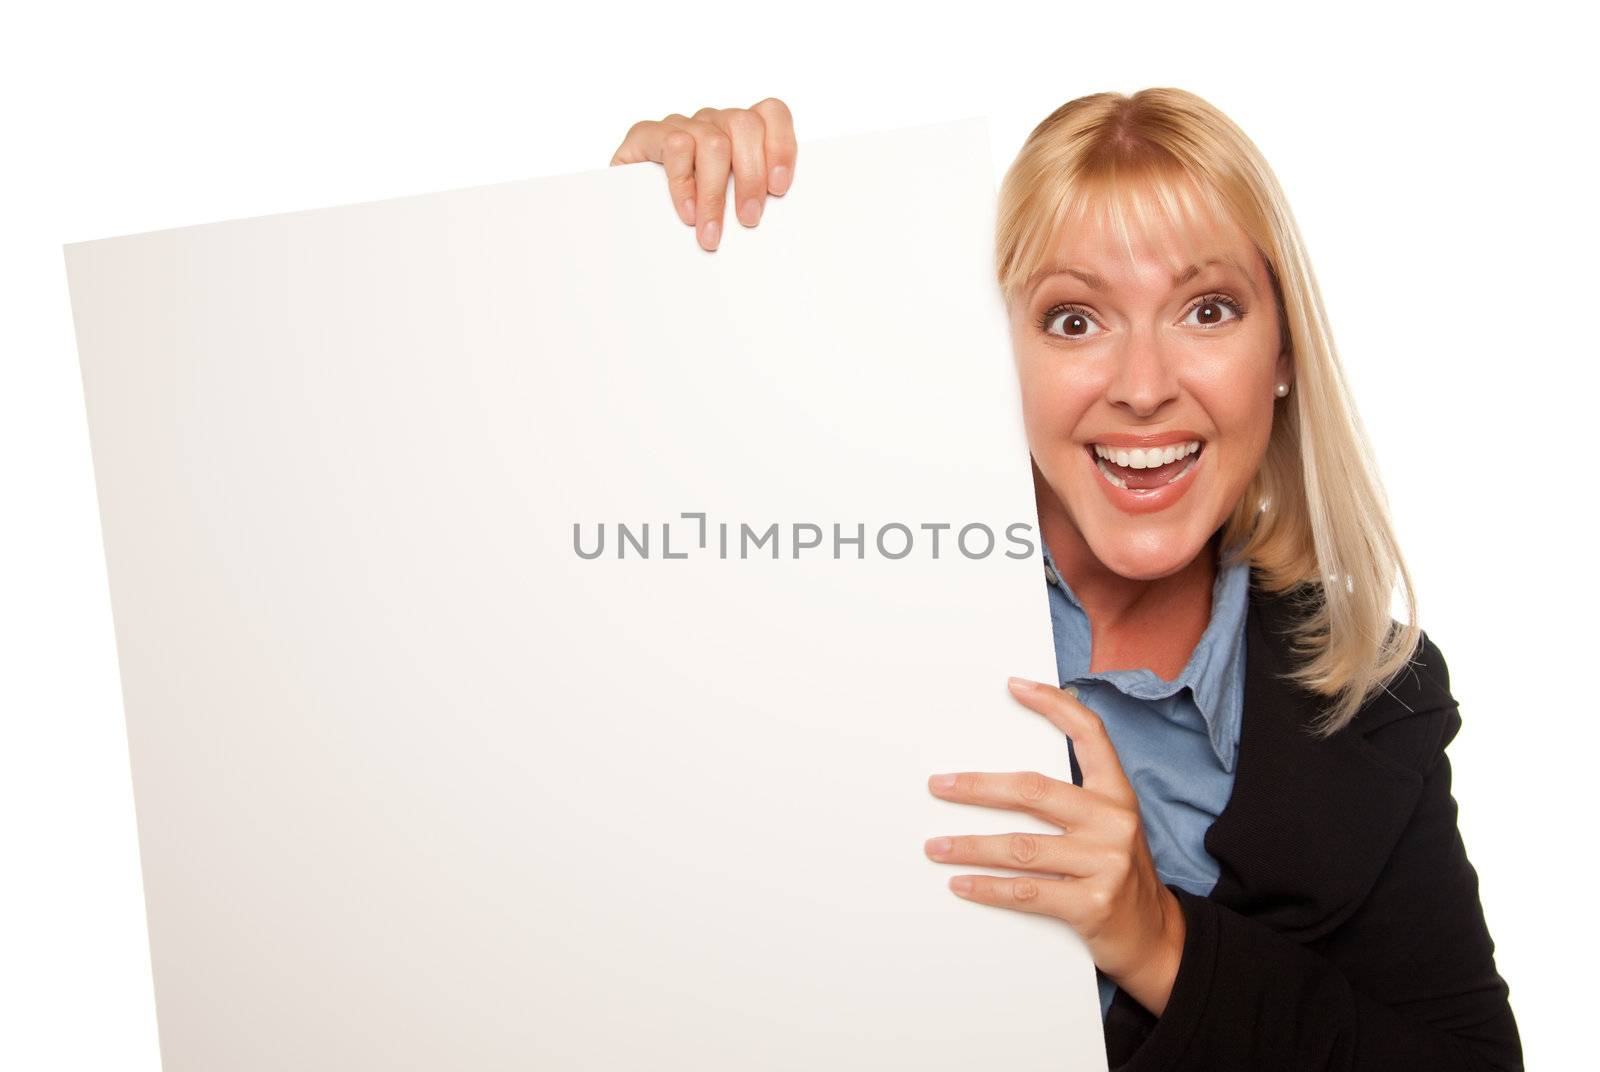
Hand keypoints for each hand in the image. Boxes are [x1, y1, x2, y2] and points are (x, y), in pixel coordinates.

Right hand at [609, 98, 796, 251]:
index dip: (781, 145)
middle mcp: (712, 121)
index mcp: (740, 131)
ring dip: (716, 193)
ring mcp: (680, 125)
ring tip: (712, 232)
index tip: (779, 187)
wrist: (632, 223)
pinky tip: (687, 214)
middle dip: (751, 177)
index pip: (771, 112)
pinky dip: (684, 185)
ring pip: (713, 141)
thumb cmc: (693, 214)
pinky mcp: (647, 135)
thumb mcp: (730, 204)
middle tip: (749, 219)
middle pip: (744, 126)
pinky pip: (675, 146)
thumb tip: (768, 212)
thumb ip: (751, 197)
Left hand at [924, 676, 1185, 1016]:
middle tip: (939, 786)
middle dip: (977, 788)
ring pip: (1020, 847)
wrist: (1156, 938)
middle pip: (1033, 791)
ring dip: (969, 847)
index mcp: (1117, 794)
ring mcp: (1105, 863)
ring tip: (936, 845)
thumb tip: (1002, 779)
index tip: (1015, 686)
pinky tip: (961, 883)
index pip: (1089, 734)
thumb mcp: (1108, 826)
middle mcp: (1113, 822)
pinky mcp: (1093, 905)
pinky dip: (987, 888)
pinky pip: (1026, 891)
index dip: (1053, 705)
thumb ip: (1073, 799)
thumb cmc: (1118, 875)